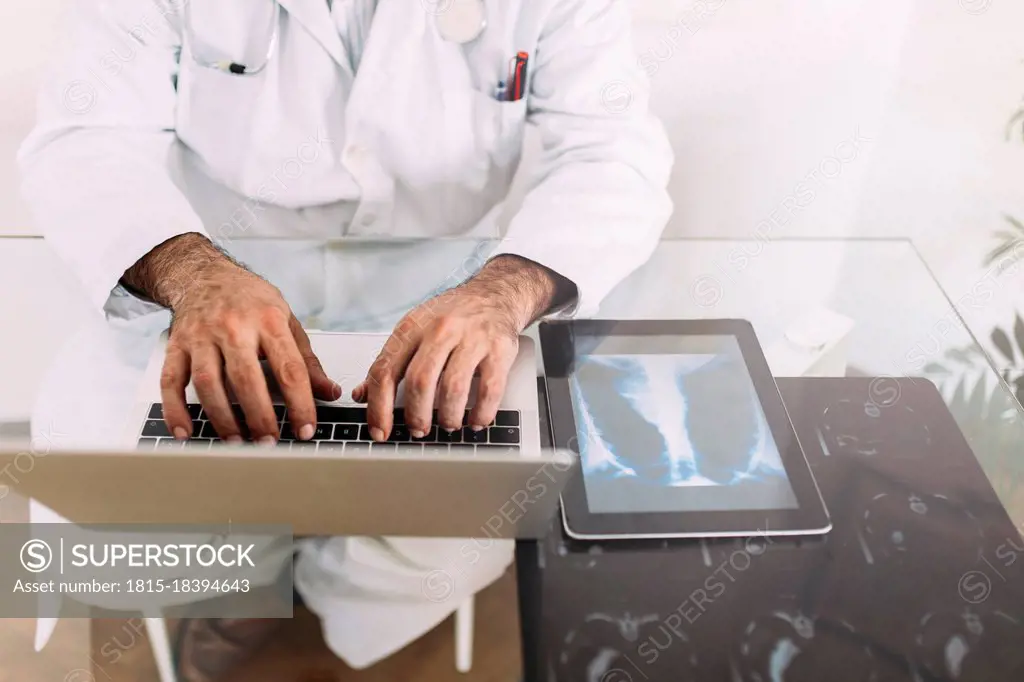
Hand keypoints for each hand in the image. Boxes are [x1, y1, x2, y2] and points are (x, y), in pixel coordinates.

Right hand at [123, 233, 339, 442]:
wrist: (205, 274)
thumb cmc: (250, 300)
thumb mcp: (287, 321)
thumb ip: (307, 361)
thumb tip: (330, 392)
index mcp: (268, 320)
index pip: (289, 369)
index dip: (299, 403)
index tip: (306, 428)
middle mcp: (233, 327)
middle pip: (246, 378)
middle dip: (259, 415)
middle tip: (269, 442)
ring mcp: (201, 336)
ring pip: (208, 383)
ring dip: (222, 418)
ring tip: (237, 442)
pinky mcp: (176, 345)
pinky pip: (171, 381)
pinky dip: (176, 410)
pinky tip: (187, 432)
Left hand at [352, 255, 574, 439]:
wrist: (494, 294)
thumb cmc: (452, 315)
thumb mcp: (413, 330)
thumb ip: (389, 362)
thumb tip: (362, 394)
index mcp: (412, 327)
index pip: (385, 371)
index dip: (379, 407)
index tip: (380, 430)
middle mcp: (440, 330)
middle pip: (419, 381)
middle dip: (416, 415)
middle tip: (418, 430)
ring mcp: (472, 338)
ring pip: (453, 388)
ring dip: (448, 417)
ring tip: (447, 425)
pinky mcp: (498, 349)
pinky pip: (489, 389)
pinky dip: (481, 412)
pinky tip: (475, 420)